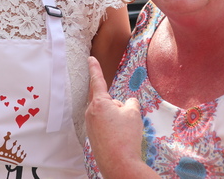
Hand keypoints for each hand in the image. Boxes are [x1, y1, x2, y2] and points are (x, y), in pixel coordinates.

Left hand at [85, 56, 145, 177]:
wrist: (119, 164)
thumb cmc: (126, 137)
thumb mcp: (133, 114)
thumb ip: (130, 103)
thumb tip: (127, 103)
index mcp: (99, 103)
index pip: (97, 81)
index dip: (95, 68)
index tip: (90, 58)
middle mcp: (90, 112)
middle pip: (106, 101)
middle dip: (117, 107)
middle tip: (126, 121)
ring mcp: (90, 125)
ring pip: (106, 115)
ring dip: (115, 119)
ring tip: (123, 133)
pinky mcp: (92, 136)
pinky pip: (105, 126)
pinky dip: (113, 129)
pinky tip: (119, 139)